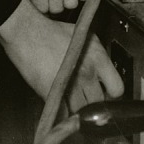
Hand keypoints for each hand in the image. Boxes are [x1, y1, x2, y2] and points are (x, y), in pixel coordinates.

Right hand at [0, 0, 123, 109]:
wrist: (26, 31)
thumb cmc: (51, 31)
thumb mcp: (83, 37)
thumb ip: (95, 56)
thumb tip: (101, 71)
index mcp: (98, 57)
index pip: (117, 88)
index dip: (111, 94)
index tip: (106, 93)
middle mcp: (87, 73)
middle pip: (98, 103)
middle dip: (93, 104)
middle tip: (86, 100)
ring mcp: (69, 84)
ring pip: (80, 111)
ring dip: (77, 110)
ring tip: (72, 103)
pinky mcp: (51, 93)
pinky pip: (62, 112)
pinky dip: (62, 112)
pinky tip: (60, 104)